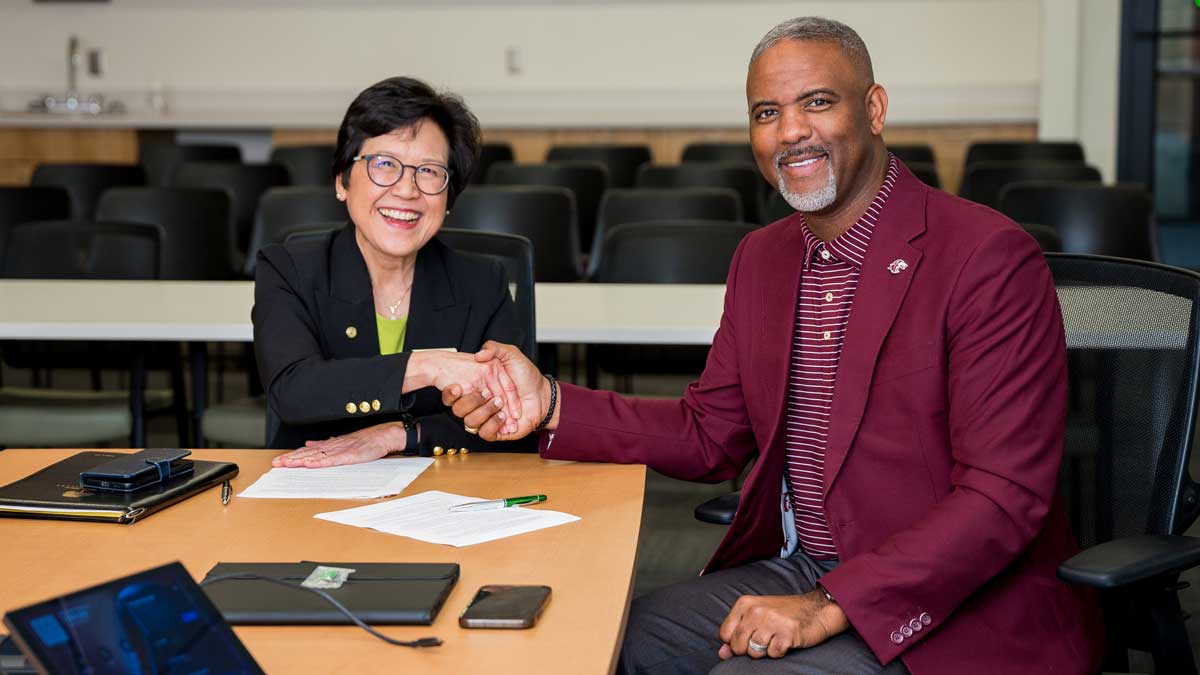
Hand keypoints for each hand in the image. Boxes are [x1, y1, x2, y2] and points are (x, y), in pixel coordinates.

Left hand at [271, 422, 406, 467]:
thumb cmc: (368, 441)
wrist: (385, 435)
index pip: (308, 451)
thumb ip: (326, 444)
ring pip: (316, 456)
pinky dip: (320, 462)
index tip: (280, 460)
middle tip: (276, 464)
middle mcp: (333, 447)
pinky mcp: (350, 455)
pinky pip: (332, 460)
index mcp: (331, 445)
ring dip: (300, 460)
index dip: (293, 456)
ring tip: (286, 464)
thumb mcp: (344, 442)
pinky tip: (310, 464)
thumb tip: (310, 444)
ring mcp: (341, 451)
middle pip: (308, 454)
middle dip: (291, 459)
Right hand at [440, 341, 548, 440]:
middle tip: (487, 393)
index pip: (454, 393)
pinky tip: (504, 416)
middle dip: (471, 401)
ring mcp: (486, 417)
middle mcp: (479, 403)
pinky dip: (493, 424)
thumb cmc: (527, 376)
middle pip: (458, 409)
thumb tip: (477, 355)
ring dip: (484, 412)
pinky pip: (484, 433)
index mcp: (477, 386)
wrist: (543, 395)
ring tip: (500, 403)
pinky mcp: (495, 430)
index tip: (457, 387)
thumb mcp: (511, 354)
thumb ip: (494, 348)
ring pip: (469, 422)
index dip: (451, 392)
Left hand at [717, 591, 848, 659]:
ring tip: (775, 638)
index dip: (735, 642)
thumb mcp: (757, 616)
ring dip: (765, 651)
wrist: (818, 608)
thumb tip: (722, 653)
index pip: (725, 634)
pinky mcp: (786, 634)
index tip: (748, 637)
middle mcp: (756, 610)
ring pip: (754, 652)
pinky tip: (786, 640)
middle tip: (764, 640)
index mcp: (745, 603)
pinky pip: (773, 654)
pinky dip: (779, 652)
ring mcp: (771, 621)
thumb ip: (737, 632)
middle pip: (737, 645)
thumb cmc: (785, 613)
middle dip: (748, 649)